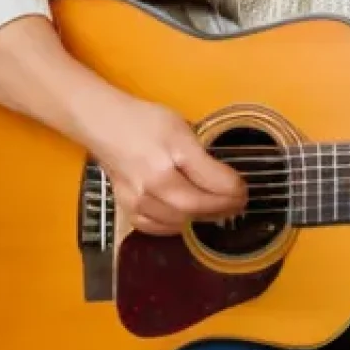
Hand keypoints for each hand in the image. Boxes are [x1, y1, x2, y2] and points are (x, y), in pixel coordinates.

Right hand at [81, 94, 246, 235]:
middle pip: (195, 207)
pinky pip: (156, 227)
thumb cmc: (146, 121)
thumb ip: (203, 156)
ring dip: (202, 218)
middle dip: (222, 208)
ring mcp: (137, 199)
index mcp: (171, 157)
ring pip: (178, 221)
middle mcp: (153, 183)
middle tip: (237, 205)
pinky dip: (175, 226)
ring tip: (218, 210)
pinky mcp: (126, 208)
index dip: (233, 190)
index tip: (244, 191)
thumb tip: (226, 180)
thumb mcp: (182, 129)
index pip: (211, 182)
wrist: (105, 125)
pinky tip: (187, 218)